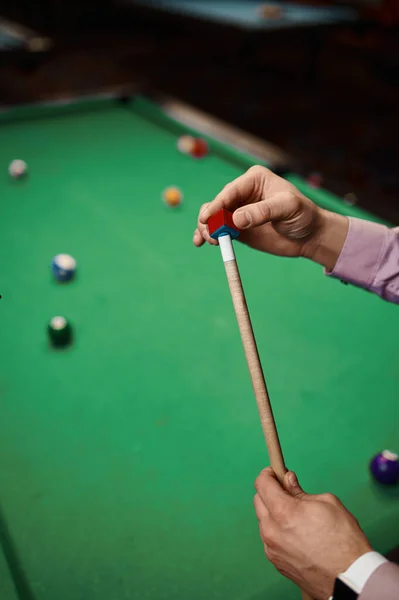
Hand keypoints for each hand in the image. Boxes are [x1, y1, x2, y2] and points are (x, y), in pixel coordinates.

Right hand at [193, 166, 347, 271]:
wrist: (309, 236)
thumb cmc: (303, 215)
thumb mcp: (287, 208)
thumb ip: (263, 212)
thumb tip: (236, 219)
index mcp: (254, 179)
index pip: (230, 191)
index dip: (217, 204)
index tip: (207, 217)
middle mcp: (242, 193)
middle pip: (217, 203)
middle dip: (209, 218)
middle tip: (210, 234)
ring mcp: (238, 211)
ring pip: (213, 217)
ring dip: (206, 228)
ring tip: (208, 240)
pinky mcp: (237, 228)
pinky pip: (218, 230)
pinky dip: (208, 235)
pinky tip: (201, 242)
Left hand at [254, 467, 371, 599]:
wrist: (350, 578)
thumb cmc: (343, 539)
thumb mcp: (327, 503)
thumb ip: (300, 491)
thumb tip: (288, 480)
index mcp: (283, 512)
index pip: (262, 484)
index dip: (269, 474)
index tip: (277, 471)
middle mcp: (271, 530)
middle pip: (258, 501)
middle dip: (270, 491)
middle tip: (288, 491)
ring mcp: (272, 549)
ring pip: (263, 521)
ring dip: (272, 512)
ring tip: (295, 515)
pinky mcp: (276, 562)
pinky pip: (269, 538)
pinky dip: (277, 530)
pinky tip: (295, 533)